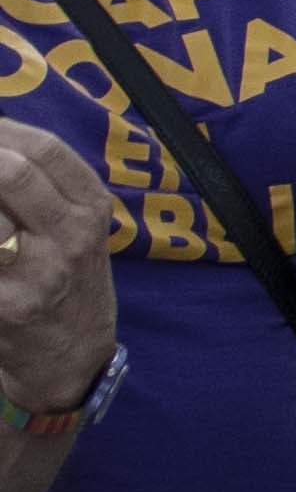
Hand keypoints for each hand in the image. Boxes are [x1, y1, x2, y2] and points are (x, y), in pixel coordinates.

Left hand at [0, 123, 115, 410]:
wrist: (71, 361)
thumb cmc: (67, 284)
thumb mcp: (79, 230)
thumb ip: (46, 185)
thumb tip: (0, 141)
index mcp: (91, 210)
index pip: (46, 150)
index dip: (2, 130)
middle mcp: (71, 238)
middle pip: (14, 174)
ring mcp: (38, 274)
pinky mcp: (6, 305)